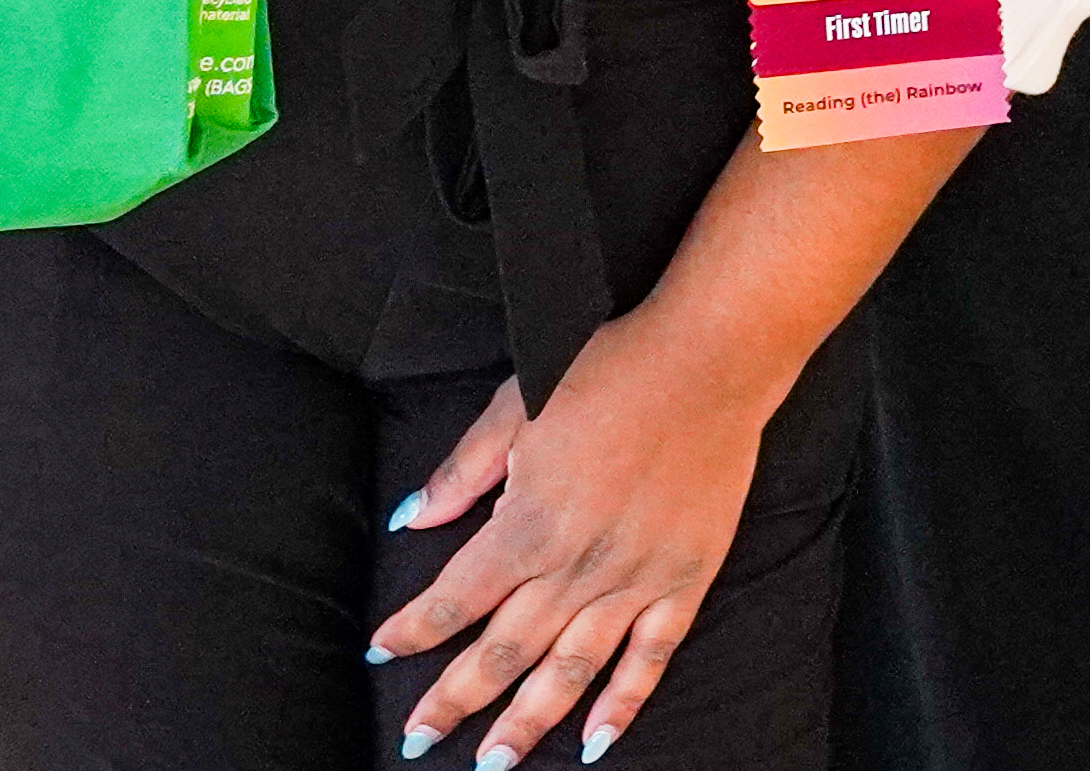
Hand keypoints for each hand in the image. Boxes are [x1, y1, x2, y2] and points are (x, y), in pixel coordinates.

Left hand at [373, 313, 772, 764]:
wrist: (709, 359)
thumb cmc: (607, 368)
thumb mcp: (518, 405)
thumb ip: (464, 471)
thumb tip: (410, 518)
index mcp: (529, 520)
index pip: (456, 596)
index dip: (413, 628)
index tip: (380, 651)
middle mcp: (577, 564)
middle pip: (504, 649)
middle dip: (455, 700)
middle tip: (419, 740)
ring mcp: (635, 579)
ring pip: (570, 668)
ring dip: (527, 722)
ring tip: (493, 764)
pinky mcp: (684, 580)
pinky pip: (650, 657)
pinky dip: (623, 704)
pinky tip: (596, 743)